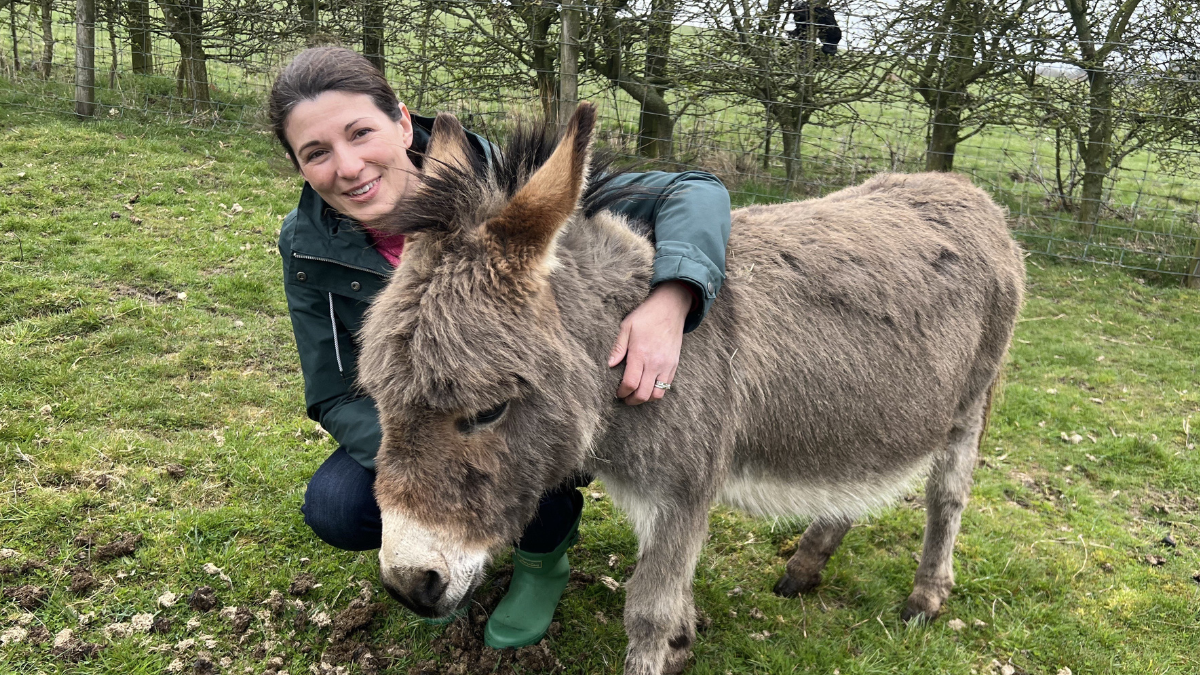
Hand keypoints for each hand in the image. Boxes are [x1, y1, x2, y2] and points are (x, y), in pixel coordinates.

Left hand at [607, 281, 693, 404]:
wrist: (670, 308)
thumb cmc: (646, 316)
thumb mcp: (626, 327)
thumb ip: (618, 348)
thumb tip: (609, 365)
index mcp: (640, 354)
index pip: (630, 383)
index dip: (622, 392)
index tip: (617, 392)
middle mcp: (655, 362)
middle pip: (644, 394)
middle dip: (632, 400)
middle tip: (625, 398)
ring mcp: (666, 365)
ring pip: (657, 394)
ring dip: (646, 398)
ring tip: (637, 395)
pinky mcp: (674, 364)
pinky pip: (667, 386)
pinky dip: (657, 391)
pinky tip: (648, 386)